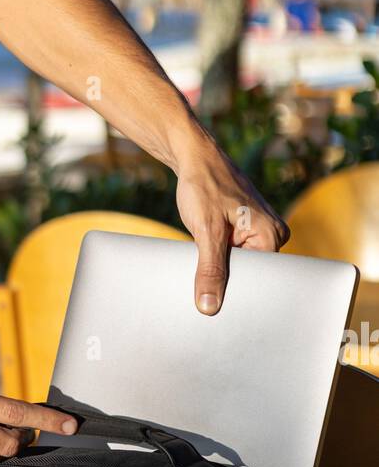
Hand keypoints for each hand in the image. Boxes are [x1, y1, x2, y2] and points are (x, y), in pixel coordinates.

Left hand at [175, 132, 289, 314]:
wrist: (195, 158)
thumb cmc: (203, 186)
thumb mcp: (205, 231)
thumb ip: (210, 270)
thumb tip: (209, 307)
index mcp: (271, 236)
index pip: (261, 282)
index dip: (237, 295)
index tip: (215, 308)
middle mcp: (272, 234)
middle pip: (251, 276)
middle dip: (227, 285)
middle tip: (202, 296)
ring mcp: (259, 232)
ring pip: (239, 267)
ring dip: (219, 272)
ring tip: (201, 276)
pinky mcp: (245, 231)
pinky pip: (233, 256)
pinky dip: (217, 261)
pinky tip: (203, 265)